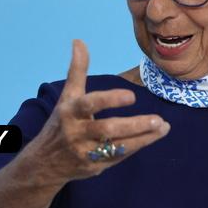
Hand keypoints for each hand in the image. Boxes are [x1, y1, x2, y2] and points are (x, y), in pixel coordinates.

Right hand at [27, 39, 170, 185]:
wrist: (44, 163)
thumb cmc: (61, 122)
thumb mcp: (67, 97)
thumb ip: (77, 70)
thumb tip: (78, 41)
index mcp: (70, 112)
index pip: (90, 104)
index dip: (110, 100)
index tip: (132, 96)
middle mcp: (77, 132)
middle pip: (107, 130)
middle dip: (134, 125)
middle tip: (159, 119)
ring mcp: (86, 152)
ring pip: (117, 147)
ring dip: (143, 137)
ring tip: (163, 127)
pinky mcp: (95, 166)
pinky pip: (119, 157)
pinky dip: (137, 146)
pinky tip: (154, 136)